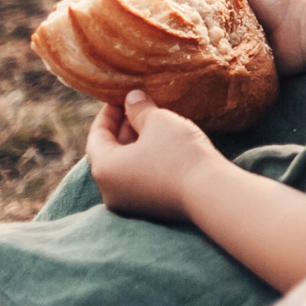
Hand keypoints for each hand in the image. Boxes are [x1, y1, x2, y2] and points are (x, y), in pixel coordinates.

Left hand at [86, 91, 229, 221]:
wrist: (209, 192)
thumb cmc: (179, 153)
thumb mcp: (158, 121)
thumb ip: (139, 108)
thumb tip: (131, 98)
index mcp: (103, 168)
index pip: (97, 135)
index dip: (109, 114)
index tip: (121, 98)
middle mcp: (109, 190)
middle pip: (110, 152)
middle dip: (124, 128)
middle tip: (140, 107)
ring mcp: (128, 202)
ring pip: (125, 167)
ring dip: (136, 144)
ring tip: (154, 124)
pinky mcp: (148, 208)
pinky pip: (139, 179)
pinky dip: (145, 161)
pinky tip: (163, 146)